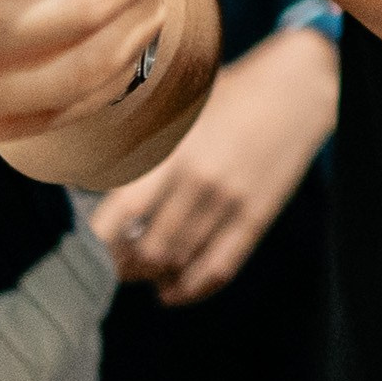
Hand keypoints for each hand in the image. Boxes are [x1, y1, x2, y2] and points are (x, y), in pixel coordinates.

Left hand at [91, 25, 336, 304]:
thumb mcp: (176, 105)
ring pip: (180, 263)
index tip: (84, 252)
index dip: (98, 243)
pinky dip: (192, 289)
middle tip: (111, 265)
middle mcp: (197, 180)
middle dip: (124, 266)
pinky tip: (172, 292)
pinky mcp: (257, 217)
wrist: (297, 87)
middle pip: (148, 249)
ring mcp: (229, 202)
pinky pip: (220, 268)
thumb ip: (138, 137)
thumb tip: (93, 172)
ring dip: (153, 278)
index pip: (121, 213)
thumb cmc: (228, 92)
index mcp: (170, 150)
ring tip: (139, 275)